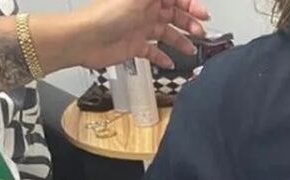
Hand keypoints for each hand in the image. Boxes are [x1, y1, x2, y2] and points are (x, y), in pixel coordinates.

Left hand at [76, 0, 209, 68]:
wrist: (84, 39)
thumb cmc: (106, 15)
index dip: (191, 5)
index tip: (204, 15)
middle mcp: (144, 10)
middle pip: (174, 15)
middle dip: (190, 23)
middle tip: (200, 33)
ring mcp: (140, 28)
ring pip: (167, 33)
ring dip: (181, 41)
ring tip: (191, 50)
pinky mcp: (134, 46)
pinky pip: (153, 52)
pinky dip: (163, 57)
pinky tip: (171, 63)